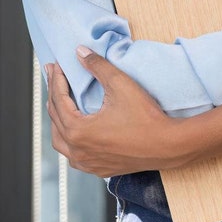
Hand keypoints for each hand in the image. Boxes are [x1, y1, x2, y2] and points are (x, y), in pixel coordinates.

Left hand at [46, 48, 181, 176]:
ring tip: (62, 105)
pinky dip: (70, 140)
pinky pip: (74, 154)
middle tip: (55, 79)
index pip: (58, 100)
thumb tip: (81, 53)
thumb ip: (99, 66)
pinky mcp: (97, 168)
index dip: (57, 80)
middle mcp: (77, 150)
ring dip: (59, 121)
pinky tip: (77, 132)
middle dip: (54, 96)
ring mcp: (86, 162)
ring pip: (60, 141)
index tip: (56, 67)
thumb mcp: (121, 85)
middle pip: (55, 119)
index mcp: (78, 131)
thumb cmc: (146, 119)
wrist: (166, 145)